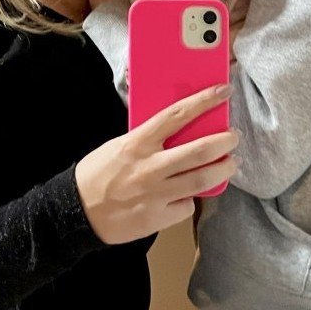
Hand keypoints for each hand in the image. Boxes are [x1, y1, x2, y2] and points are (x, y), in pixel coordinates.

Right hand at [75, 84, 237, 243]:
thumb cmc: (98, 174)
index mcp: (137, 143)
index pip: (177, 115)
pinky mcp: (158, 218)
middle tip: (233, 137)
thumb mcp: (119, 146)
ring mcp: (156, 194)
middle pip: (199, 150)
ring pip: (202, 180)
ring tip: (230, 163)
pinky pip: (186, 206)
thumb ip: (148, 139)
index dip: (204, 101)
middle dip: (224, 141)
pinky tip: (188, 195)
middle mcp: (150, 167)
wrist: (76, 211)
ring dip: (223, 169)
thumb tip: (178, 129)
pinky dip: (190, 199)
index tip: (223, 92)